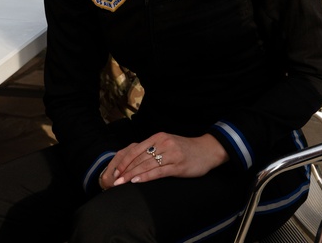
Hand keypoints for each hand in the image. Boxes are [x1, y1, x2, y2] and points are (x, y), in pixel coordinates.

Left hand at [100, 133, 227, 188]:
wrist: (208, 150)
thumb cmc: (186, 148)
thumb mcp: (168, 143)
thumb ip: (154, 148)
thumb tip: (134, 160)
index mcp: (159, 137)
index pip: (135, 149)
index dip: (124, 161)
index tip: (114, 172)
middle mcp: (164, 143)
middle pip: (139, 158)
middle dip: (124, 170)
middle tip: (114, 181)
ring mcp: (171, 154)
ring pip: (146, 165)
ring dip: (132, 175)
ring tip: (121, 184)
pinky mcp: (178, 165)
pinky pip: (158, 171)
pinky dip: (145, 177)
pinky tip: (137, 181)